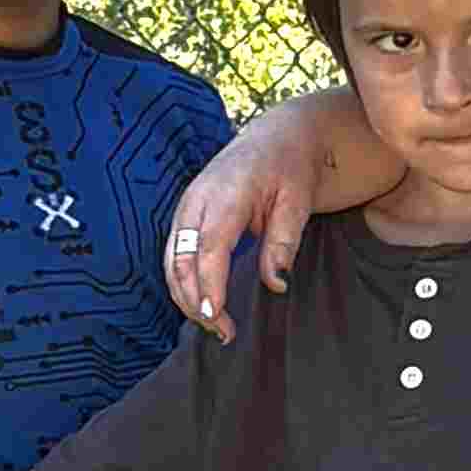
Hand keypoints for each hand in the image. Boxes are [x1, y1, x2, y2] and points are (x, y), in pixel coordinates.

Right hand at [161, 106, 329, 340]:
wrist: (279, 138)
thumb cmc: (291, 168)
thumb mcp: (298, 202)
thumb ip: (283, 243)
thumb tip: (277, 284)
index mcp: (225, 193)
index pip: (208, 248)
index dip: (208, 285)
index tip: (215, 316)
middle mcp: (196, 200)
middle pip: (181, 259)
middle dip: (195, 300)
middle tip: (223, 332)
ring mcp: (186, 207)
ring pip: (172, 262)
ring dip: (187, 297)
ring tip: (215, 325)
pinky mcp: (185, 217)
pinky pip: (175, 256)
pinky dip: (184, 284)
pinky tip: (204, 305)